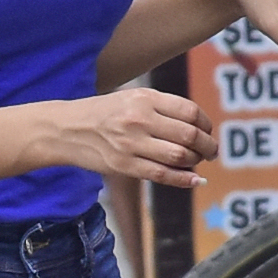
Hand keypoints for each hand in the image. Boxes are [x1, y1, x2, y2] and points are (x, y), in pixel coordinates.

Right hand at [26, 88, 214, 187]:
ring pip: (179, 156)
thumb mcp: (131, 98)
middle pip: (189, 135)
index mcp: (145, 98)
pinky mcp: (125, 166)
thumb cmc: (104, 112)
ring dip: (196, 161)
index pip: (190, 111)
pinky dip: (184, 180)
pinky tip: (195, 180)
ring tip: (198, 162)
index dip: (206, 124)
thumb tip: (197, 125)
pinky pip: (162, 175)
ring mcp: (132, 144)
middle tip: (210, 151)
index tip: (207, 131)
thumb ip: (162, 107)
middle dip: (207, 145)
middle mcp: (140, 119)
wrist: (67, 128)